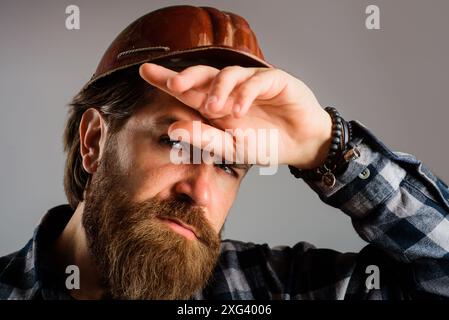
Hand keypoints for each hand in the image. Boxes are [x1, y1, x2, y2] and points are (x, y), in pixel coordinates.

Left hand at [139, 63, 331, 168]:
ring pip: (228, 74)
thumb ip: (204, 139)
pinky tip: (239, 109)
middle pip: (203, 74)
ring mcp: (251, 83)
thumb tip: (173, 129)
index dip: (166, 79)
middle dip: (186, 76)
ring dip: (218, 89)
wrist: (300, 145)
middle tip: (173, 84)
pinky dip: (245, 93)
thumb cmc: (265, 144)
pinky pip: (256, 81)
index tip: (144, 71)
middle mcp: (230, 91)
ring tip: (214, 108)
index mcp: (217, 106)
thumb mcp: (230, 148)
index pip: (188, 90)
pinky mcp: (274, 80)